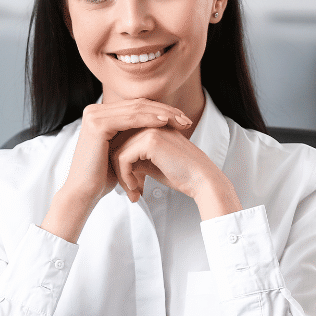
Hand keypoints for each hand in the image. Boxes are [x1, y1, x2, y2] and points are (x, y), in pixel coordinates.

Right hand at [40, 99, 192, 241]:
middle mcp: (94, 110)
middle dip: (164, 110)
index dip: (160, 110)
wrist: (83, 192)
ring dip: (161, 114)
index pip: (136, 106)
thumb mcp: (120, 151)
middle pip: (137, 105)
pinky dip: (149, 119)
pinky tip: (165, 123)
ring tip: (180, 120)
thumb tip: (156, 128)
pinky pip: (130, 119)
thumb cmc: (102, 177)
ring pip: (136, 110)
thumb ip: (132, 136)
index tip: (181, 119)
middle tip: (185, 119)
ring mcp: (94, 115)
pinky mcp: (97, 124)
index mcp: (100, 114)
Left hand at [111, 125, 242, 219]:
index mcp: (150, 125)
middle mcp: (149, 124)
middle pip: (116, 144)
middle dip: (118, 170)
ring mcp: (150, 130)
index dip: (119, 163)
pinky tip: (135, 188)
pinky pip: (123, 158)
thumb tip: (113, 160)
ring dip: (121, 175)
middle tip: (129, 191)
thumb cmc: (179, 174)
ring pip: (117, 151)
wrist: (202, 180)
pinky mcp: (150, 141)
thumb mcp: (151, 163)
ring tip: (132, 191)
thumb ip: (134, 157)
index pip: (121, 140)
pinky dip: (125, 176)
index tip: (128, 184)